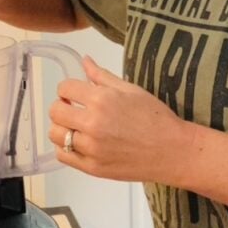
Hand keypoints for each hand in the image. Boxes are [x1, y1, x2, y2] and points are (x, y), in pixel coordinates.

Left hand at [48, 56, 189, 183]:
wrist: (172, 151)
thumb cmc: (156, 119)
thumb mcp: (131, 90)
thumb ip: (102, 76)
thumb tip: (85, 61)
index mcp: (101, 99)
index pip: (65, 88)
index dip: (68, 89)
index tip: (75, 94)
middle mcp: (92, 123)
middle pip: (55, 111)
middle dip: (63, 107)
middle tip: (75, 109)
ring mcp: (90, 147)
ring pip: (55, 134)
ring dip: (62, 128)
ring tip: (78, 127)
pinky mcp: (92, 167)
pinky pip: (63, 155)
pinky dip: (66, 148)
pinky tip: (80, 143)